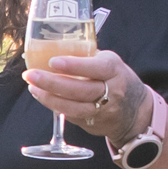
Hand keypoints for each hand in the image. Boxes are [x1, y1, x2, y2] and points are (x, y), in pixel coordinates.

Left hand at [23, 46, 153, 139]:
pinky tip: (42, 96)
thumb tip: (54, 45)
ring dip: (49, 98)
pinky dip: (55, 106)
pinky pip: (72, 116)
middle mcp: (111, 92)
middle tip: (30, 75)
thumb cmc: (117, 79)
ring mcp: (103, 110)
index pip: (96, 68)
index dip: (74, 66)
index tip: (53, 61)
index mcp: (114, 70)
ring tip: (32, 87)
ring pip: (73, 107)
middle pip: (80, 90)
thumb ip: (87, 57)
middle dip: (52, 83)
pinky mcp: (94, 123)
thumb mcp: (110, 62)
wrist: (136, 112)